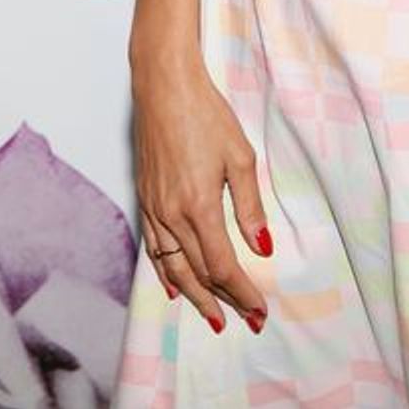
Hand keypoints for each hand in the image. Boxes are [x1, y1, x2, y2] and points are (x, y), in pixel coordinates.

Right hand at [131, 49, 271, 332]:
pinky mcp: (145, 199)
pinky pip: (155, 249)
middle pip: (199, 272)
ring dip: (195, 295)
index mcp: (199, 207)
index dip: (242, 292)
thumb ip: (250, 205)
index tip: (259, 310)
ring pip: (174, 267)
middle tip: (244, 321)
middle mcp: (172, 216)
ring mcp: (155, 209)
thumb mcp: (239, 156)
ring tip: (212, 316)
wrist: (164, 87)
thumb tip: (262, 246)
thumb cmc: (206, 114)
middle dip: (223, 300)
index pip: (222, 266)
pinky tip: (174, 286)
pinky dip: (166, 273)